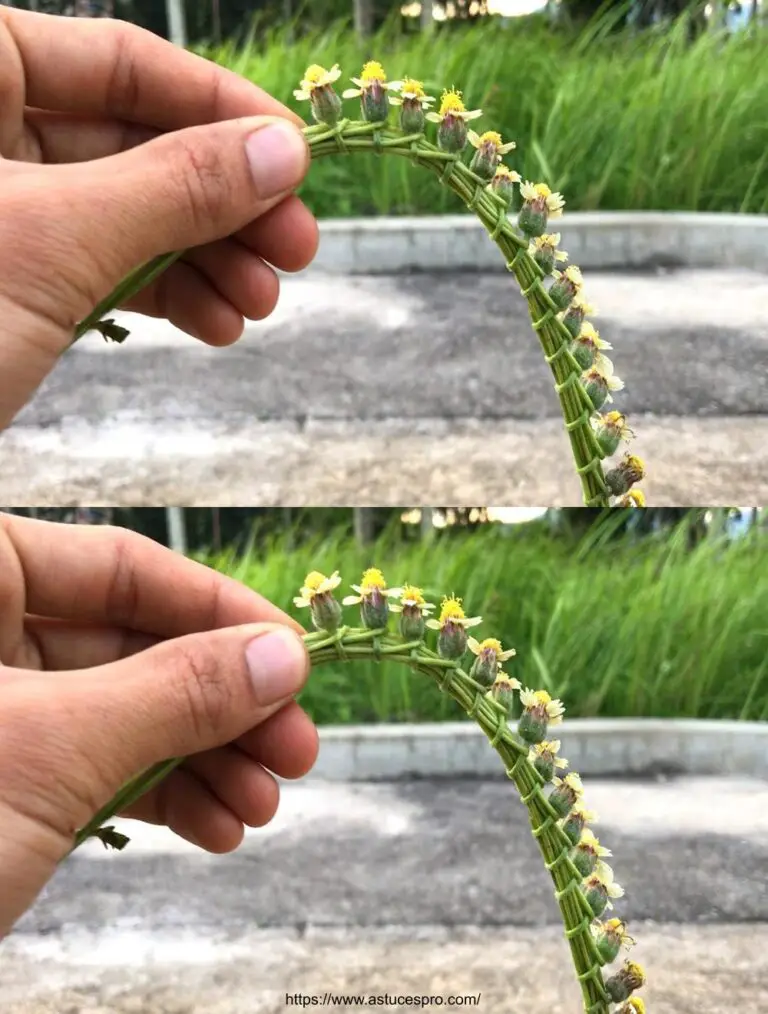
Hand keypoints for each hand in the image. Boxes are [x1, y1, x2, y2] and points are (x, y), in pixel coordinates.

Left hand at [0, 9, 317, 428]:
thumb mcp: (54, 242)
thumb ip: (176, 189)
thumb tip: (280, 152)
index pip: (123, 63)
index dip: (223, 112)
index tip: (297, 160)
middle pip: (134, 145)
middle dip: (222, 206)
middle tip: (295, 255)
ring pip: (122, 212)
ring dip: (202, 260)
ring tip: (256, 310)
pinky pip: (93, 262)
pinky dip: (157, 292)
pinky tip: (212, 324)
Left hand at [0, 513, 316, 936]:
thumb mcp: (53, 751)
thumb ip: (176, 692)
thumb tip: (281, 655)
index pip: (123, 566)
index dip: (219, 611)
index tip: (293, 656)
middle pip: (135, 646)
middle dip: (222, 703)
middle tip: (297, 748)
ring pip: (125, 712)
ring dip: (205, 758)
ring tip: (264, 803)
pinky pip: (96, 767)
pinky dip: (160, 796)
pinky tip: (216, 825)